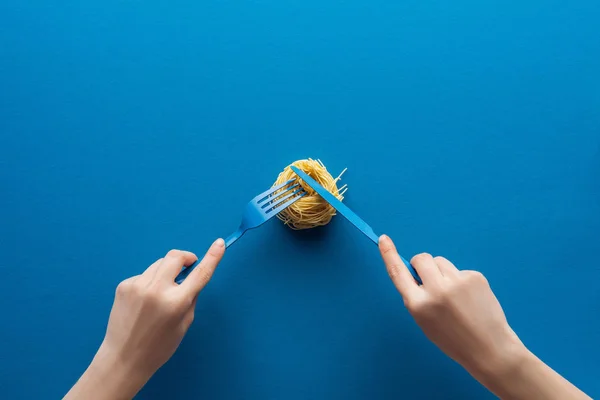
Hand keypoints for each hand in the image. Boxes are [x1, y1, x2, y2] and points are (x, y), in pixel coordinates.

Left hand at [65, 239, 225, 399]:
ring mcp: (137, 286)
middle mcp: (156, 290)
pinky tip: (145, 301)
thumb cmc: (159, 346)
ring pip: (159, 264)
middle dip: (185, 258)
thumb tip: (191, 275)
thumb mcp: (184, 323)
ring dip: (166, 271)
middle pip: (175, 257)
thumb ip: (190, 297)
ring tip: (162, 292)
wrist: (123, 358)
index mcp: (176, 303)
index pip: (200, 274)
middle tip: (188, 266)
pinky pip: (144, 275)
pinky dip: (150, 282)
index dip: (212, 257)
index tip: (219, 244)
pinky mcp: (124, 285)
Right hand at [378, 235, 523, 375]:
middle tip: (430, 279)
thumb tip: (414, 272)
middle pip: (421, 259)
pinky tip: (469, 298)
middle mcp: (436, 289)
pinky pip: (459, 270)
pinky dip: (460, 280)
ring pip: (441, 262)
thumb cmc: (452, 339)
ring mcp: (457, 281)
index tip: (384, 239)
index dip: (388, 254)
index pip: (398, 272)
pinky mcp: (475, 276)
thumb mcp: (424, 322)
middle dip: (422, 265)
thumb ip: (416, 297)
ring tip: (454, 295)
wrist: (489, 348)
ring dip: (442, 272)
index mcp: (418, 304)